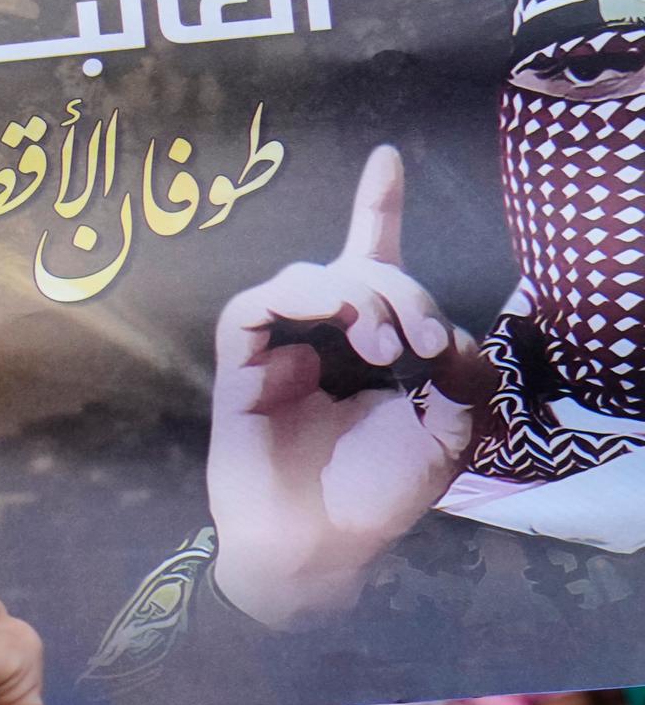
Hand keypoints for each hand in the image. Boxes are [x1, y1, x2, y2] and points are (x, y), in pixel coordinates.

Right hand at [204, 147, 494, 627]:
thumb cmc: (376, 498)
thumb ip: (462, 375)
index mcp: (368, 348)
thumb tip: (447, 332)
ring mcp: (277, 353)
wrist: (320, 546)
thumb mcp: (450, 433)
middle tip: (420, 341)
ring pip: (311, 277)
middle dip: (400, 286)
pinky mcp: (241, 369)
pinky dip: (297, 297)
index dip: (376, 208)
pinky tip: (333, 320)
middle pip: (357, 267)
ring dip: (361, 296)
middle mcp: (321, 341)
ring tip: (386, 347)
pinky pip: (255, 307)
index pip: (372, 263)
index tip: (386, 158)